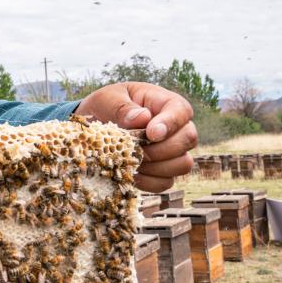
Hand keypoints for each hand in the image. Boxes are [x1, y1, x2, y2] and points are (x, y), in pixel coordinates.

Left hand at [74, 82, 196, 192]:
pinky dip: (148, 182)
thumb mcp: (106, 99)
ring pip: (183, 164)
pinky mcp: (162, 172)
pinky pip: (165, 183)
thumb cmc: (103, 107)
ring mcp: (172, 151)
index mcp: (164, 103)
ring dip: (156, 167)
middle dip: (161, 148)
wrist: (93, 130)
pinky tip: (130, 172)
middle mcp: (175, 128)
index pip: (181, 111)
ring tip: (131, 159)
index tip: (151, 133)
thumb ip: (122, 107)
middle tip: (135, 149)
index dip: (170, 124)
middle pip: (188, 139)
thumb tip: (143, 117)